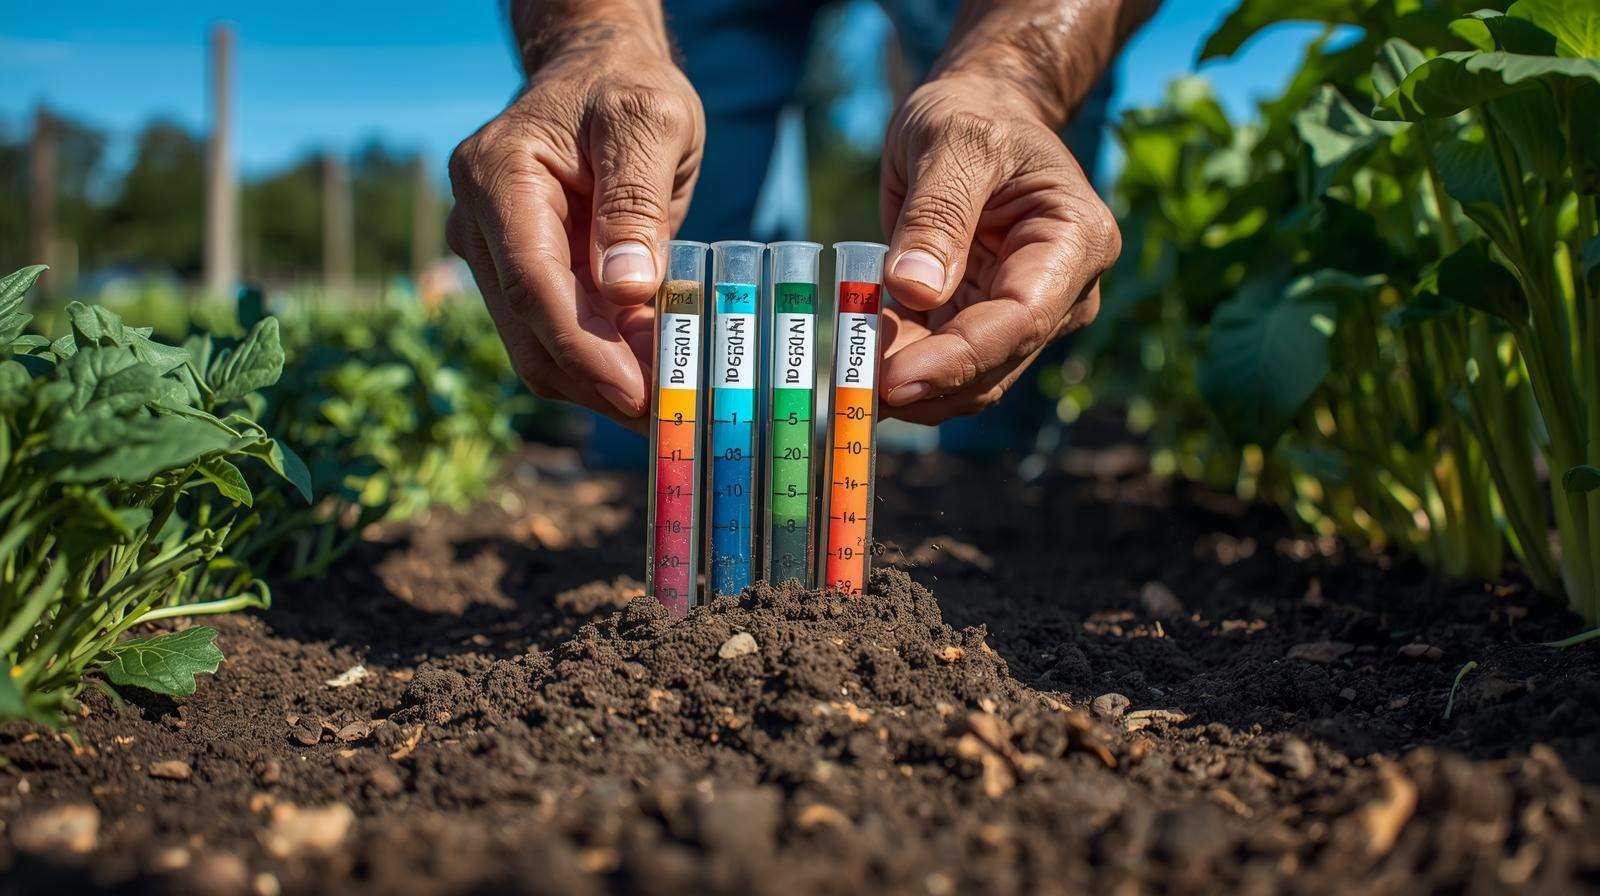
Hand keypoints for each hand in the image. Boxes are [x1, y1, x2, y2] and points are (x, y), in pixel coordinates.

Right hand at [446, 33, 703, 430]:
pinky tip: (655, 377)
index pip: (533, 283)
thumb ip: (636, 204)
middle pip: (530, 331)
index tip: (636, 391)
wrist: (598, 76)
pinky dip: (605, 364)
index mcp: (497, 176)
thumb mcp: (649, 125)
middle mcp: (479, 223)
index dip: (584, 347)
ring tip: (672, 402)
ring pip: (539, 349)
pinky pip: (558, 336)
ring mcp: (494, 256)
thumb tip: (626, 290)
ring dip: (603, 383)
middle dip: (599, 381)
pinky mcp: (522, 278)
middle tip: (670, 414)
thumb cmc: (624, 89)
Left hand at [877, 76, 1120, 424]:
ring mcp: (1030, 314)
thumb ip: (935, 214)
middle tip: (853, 389)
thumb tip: (915, 289)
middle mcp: (1065, 290)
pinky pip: (944, 361)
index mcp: (1076, 239)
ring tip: (849, 370)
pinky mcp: (988, 323)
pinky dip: (902, 362)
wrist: (979, 114)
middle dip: (926, 383)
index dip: (958, 358)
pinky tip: (862, 348)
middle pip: (996, 362)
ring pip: (970, 377)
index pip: (1022, 318)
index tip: (893, 380)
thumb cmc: (974, 115)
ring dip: (910, 383)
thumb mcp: (949, 143)